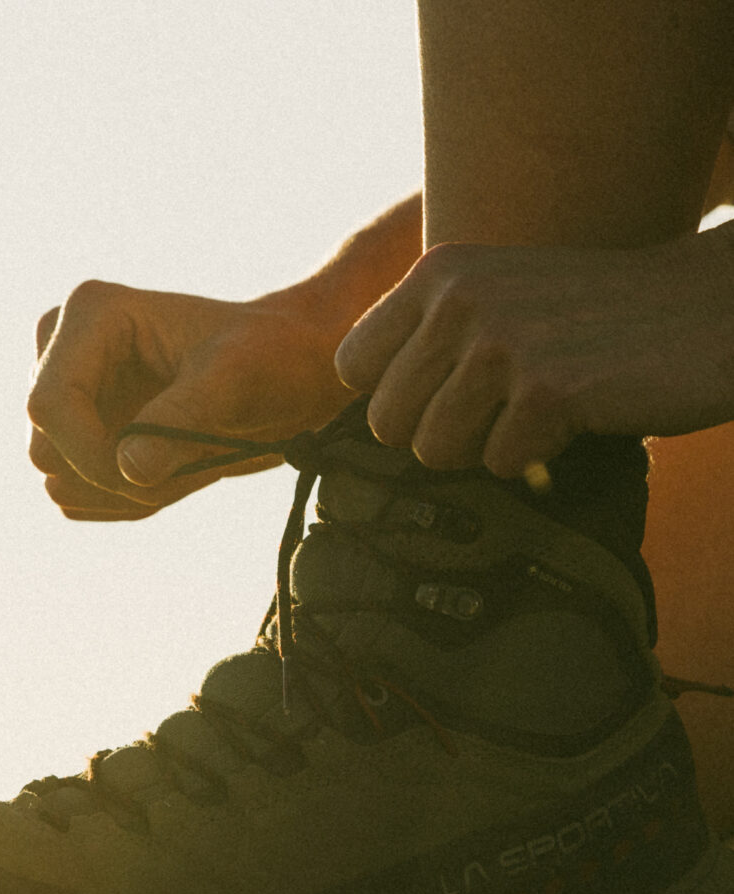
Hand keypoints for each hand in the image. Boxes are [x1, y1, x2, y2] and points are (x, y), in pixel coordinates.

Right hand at [27, 280, 349, 519]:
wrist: (287, 373)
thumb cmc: (269, 358)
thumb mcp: (234, 381)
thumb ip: (182, 420)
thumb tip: (130, 470)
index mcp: (91, 315)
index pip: (49, 405)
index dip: (87, 456)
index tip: (145, 480)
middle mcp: (65, 350)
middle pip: (44, 449)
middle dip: (111, 477)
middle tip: (184, 467)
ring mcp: (68, 394)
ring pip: (60, 478)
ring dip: (124, 493)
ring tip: (187, 464)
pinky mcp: (78, 434)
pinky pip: (77, 495)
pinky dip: (124, 500)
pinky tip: (172, 472)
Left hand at [334, 231, 733, 477]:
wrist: (707, 308)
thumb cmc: (594, 317)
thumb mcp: (497, 294)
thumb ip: (430, 335)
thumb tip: (365, 417)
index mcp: (439, 272)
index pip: (351, 365)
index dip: (392, 395)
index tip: (440, 393)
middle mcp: (459, 299)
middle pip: (386, 421)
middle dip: (439, 432)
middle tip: (497, 411)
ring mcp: (501, 342)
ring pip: (433, 451)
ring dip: (486, 448)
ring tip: (532, 412)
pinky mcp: (546, 390)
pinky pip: (500, 464)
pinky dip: (538, 457)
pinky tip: (573, 417)